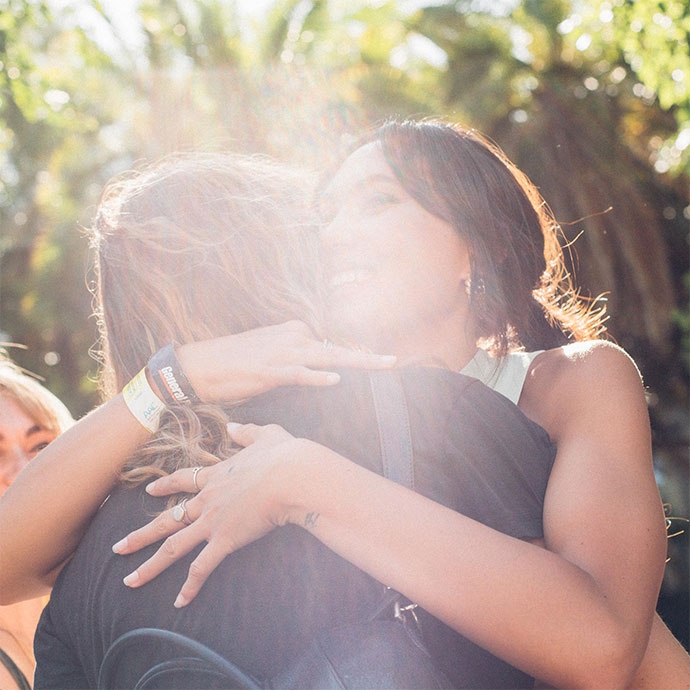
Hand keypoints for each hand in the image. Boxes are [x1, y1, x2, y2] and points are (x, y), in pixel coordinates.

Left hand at [113, 422, 309, 606]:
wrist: (290, 476)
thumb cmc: (284, 456)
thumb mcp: (266, 435)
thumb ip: (246, 432)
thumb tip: (233, 425)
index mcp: (218, 475)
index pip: (184, 480)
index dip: (166, 485)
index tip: (149, 489)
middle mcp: (208, 500)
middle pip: (167, 518)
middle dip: (141, 535)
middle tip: (118, 547)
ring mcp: (213, 521)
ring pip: (173, 546)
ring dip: (149, 565)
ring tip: (128, 580)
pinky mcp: (225, 540)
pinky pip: (202, 567)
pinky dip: (189, 586)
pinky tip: (179, 602)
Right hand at [177, 320, 395, 402]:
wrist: (199, 366)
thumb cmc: (235, 363)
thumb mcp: (270, 354)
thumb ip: (296, 360)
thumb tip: (316, 371)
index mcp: (294, 332)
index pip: (333, 345)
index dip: (358, 357)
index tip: (383, 362)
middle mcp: (293, 337)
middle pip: (338, 350)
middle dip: (368, 359)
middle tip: (396, 362)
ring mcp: (282, 353)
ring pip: (328, 358)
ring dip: (358, 363)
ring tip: (385, 366)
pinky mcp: (269, 370)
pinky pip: (299, 374)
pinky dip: (316, 377)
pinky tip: (335, 381)